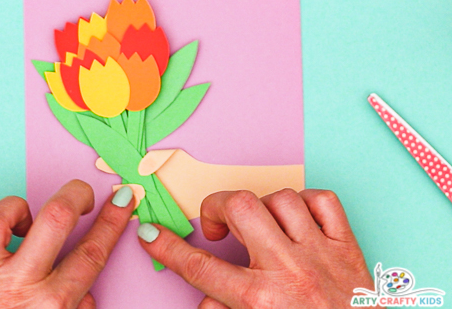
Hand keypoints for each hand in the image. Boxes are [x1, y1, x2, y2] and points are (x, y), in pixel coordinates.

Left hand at [0, 180, 134, 308]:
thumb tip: (87, 291)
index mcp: (51, 305)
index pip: (92, 252)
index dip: (112, 221)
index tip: (121, 200)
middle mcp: (19, 286)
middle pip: (55, 219)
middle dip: (76, 194)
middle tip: (81, 195)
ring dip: (17, 209)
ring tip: (24, 223)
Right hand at [137, 189, 373, 307]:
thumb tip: (203, 297)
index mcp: (260, 300)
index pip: (199, 267)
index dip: (167, 248)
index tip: (151, 235)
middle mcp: (288, 270)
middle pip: (240, 208)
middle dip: (217, 206)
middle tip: (218, 225)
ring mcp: (320, 253)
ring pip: (281, 199)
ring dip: (262, 208)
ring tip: (262, 227)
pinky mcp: (347, 246)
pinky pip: (323, 201)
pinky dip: (305, 203)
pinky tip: (296, 219)